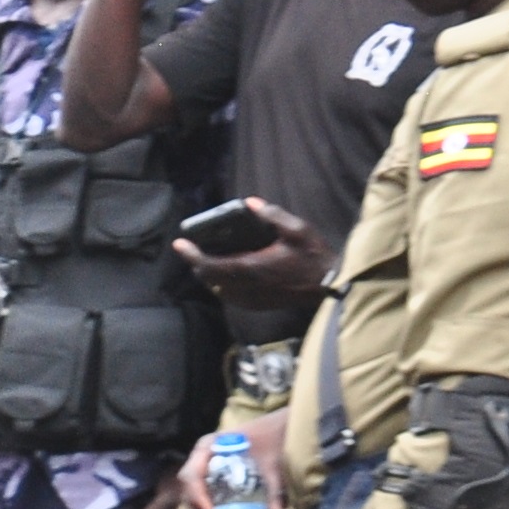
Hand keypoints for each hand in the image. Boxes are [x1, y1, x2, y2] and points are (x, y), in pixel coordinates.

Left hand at [174, 200, 333, 311]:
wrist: (329, 285)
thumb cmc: (314, 257)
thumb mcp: (296, 230)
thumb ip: (272, 215)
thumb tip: (250, 203)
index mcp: (251, 267)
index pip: (209, 265)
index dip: (191, 255)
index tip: (179, 244)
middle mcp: (246, 287)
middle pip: (208, 279)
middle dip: (197, 264)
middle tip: (193, 250)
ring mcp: (251, 299)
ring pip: (218, 290)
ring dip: (210, 276)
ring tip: (208, 260)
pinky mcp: (258, 305)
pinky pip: (231, 298)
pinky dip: (222, 286)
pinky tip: (228, 275)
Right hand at [176, 409, 292, 508]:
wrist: (278, 432)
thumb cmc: (272, 441)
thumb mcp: (274, 466)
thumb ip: (276, 493)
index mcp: (207, 448)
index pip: (192, 475)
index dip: (197, 497)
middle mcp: (200, 463)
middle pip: (190, 495)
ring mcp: (204, 477)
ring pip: (193, 506)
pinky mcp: (212, 490)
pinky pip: (202, 508)